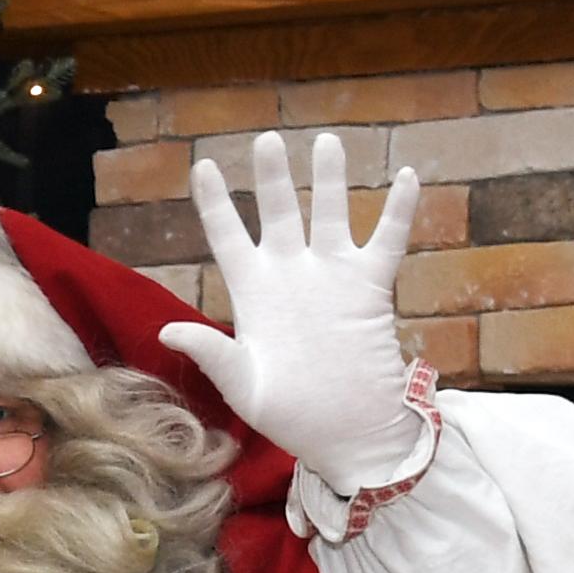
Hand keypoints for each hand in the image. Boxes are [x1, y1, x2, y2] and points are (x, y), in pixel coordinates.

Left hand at [155, 132, 430, 495]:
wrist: (346, 433)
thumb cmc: (290, 416)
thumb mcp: (243, 387)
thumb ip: (211, 352)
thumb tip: (167, 330)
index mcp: (252, 293)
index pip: (228, 237)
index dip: (215, 202)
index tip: (204, 165)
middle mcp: (290, 275)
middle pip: (278, 212)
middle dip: (272, 176)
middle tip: (266, 139)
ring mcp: (331, 276)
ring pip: (329, 212)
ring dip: (329, 179)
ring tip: (326, 141)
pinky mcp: (370, 287)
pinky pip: (387, 239)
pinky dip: (397, 210)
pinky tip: (407, 176)